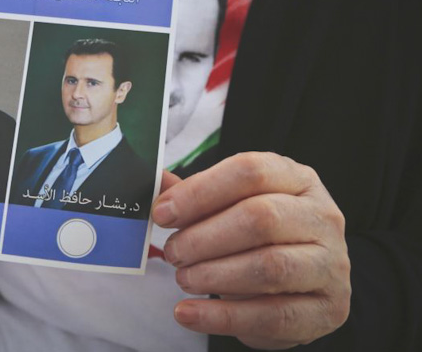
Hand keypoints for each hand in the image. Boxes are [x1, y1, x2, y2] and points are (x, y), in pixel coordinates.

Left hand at [153, 153, 350, 348]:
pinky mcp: (329, 309)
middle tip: (173, 252)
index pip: (249, 172)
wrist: (301, 284)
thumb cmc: (259, 236)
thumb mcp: (230, 207)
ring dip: (214, 275)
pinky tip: (188, 313)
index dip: (200, 192)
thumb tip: (159, 185)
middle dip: (204, 237)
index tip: (162, 213)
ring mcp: (331, 264)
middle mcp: (322, 216)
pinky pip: (273, 315)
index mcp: (296, 179)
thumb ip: (197, 196)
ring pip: (271, 267)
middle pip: (260, 217)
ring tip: (183, 279)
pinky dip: (222, 317)